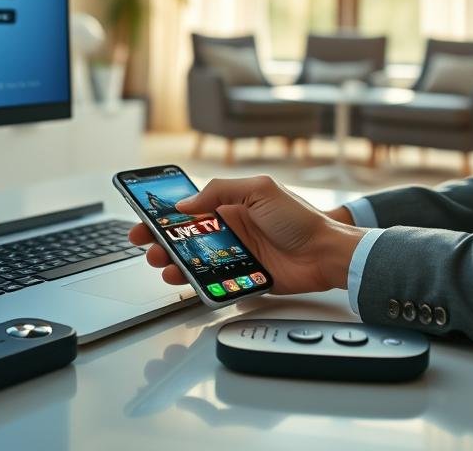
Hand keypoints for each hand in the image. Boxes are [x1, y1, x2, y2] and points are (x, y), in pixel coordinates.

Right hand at [127, 176, 365, 294]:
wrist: (326, 254)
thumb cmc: (300, 219)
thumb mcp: (259, 190)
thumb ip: (220, 192)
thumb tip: (186, 203)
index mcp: (232, 204)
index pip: (191, 206)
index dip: (166, 213)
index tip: (145, 219)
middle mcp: (231, 229)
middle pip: (187, 236)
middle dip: (162, 241)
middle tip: (147, 246)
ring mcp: (236, 254)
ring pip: (196, 260)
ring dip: (174, 262)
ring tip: (163, 265)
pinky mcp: (244, 277)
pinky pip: (214, 280)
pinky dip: (196, 282)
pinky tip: (185, 281)